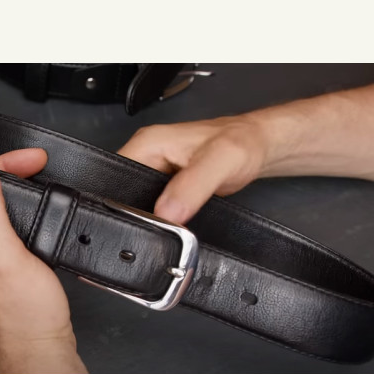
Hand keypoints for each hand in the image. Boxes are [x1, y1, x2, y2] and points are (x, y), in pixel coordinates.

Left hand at [0, 139, 86, 373]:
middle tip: (41, 166)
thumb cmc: (21, 318)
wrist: (42, 358)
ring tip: (42, 184)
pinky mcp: (5, 273)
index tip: (34, 159)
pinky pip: (13, 233)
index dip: (2, 162)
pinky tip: (42, 222)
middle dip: (14, 173)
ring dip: (23, 195)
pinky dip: (30, 219)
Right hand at [118, 114, 267, 223]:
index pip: (114, 176)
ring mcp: (156, 174)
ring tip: (167, 230)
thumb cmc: (242, 142)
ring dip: (149, 220)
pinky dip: (162, 220)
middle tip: (156, 231)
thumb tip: (166, 213)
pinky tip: (174, 227)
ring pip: (138, 204)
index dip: (120, 203)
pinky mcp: (167, 189)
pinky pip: (155, 208)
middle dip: (135, 216)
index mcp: (147, 144)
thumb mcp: (220, 160)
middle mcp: (147, 157)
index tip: (138, 223)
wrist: (258, 147)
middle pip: (123, 194)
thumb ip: (192, 186)